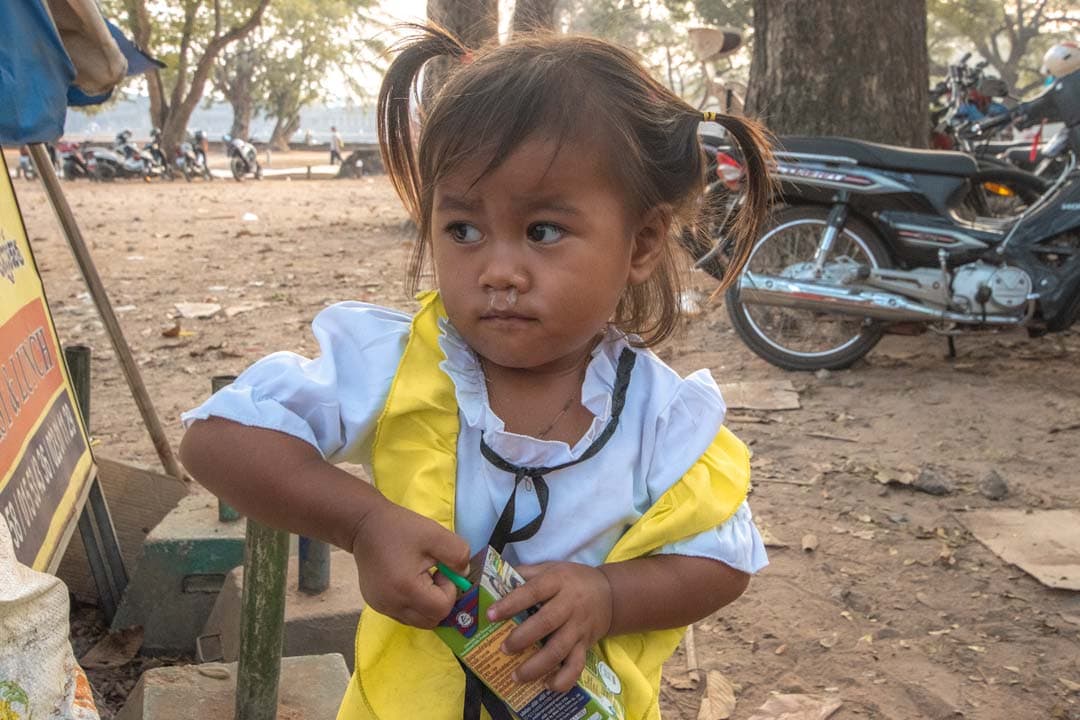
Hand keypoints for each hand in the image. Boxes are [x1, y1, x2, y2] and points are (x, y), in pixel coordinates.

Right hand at [349, 496, 469, 628]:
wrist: (364, 525)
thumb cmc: (401, 528)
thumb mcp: (436, 534)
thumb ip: (458, 555)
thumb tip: (464, 575)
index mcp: (406, 589)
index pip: (441, 609)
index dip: (449, 590)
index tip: (441, 569)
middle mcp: (392, 605)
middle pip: (431, 621)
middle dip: (440, 601)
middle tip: (434, 575)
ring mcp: (382, 607)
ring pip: (418, 621)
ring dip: (428, 604)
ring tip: (421, 577)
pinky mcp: (376, 605)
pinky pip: (405, 615)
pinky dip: (414, 604)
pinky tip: (409, 582)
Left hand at [487, 562, 612, 691]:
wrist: (610, 594)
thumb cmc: (572, 580)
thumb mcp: (551, 568)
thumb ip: (525, 573)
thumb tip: (494, 580)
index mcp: (557, 582)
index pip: (532, 592)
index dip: (511, 603)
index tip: (490, 615)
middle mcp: (569, 605)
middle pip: (546, 623)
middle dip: (522, 638)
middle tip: (503, 649)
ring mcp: (578, 627)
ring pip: (559, 650)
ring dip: (536, 666)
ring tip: (516, 676)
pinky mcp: (586, 646)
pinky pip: (576, 667)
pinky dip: (562, 680)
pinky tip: (546, 685)